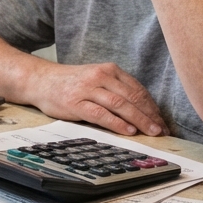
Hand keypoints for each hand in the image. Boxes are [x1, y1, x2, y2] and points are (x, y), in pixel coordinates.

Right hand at [20, 61, 166, 136]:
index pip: (138, 90)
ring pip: (120, 105)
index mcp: (110, 70)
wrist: (41, 80)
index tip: (162, 122)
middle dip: (150, 116)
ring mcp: (88, 89)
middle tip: (162, 131)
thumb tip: (141, 111)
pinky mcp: (76, 102)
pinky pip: (100, 113)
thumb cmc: (71, 83)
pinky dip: (116, 123)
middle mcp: (101, 76)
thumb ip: (116, 90)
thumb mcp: (97, 79)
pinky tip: (128, 130)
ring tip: (151, 132)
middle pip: (132, 97)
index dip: (152, 108)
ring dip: (138, 120)